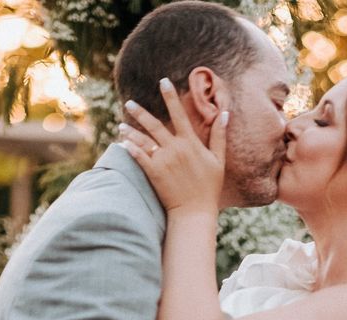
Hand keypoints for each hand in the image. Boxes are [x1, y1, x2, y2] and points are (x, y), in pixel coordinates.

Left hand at [120, 78, 228, 214]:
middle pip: (155, 125)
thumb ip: (219, 136)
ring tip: (121, 124)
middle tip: (129, 102)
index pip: (179, 114)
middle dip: (140, 112)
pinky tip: (122, 143)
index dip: (171, 97)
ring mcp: (163, 160)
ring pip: (143, 140)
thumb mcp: (218, 160)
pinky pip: (139, 157)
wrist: (195, 210)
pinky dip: (130, 149)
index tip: (163, 81)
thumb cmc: (209, 187)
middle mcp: (175, 148)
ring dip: (131, 131)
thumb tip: (225, 114)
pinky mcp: (153, 172)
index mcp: (190, 143)